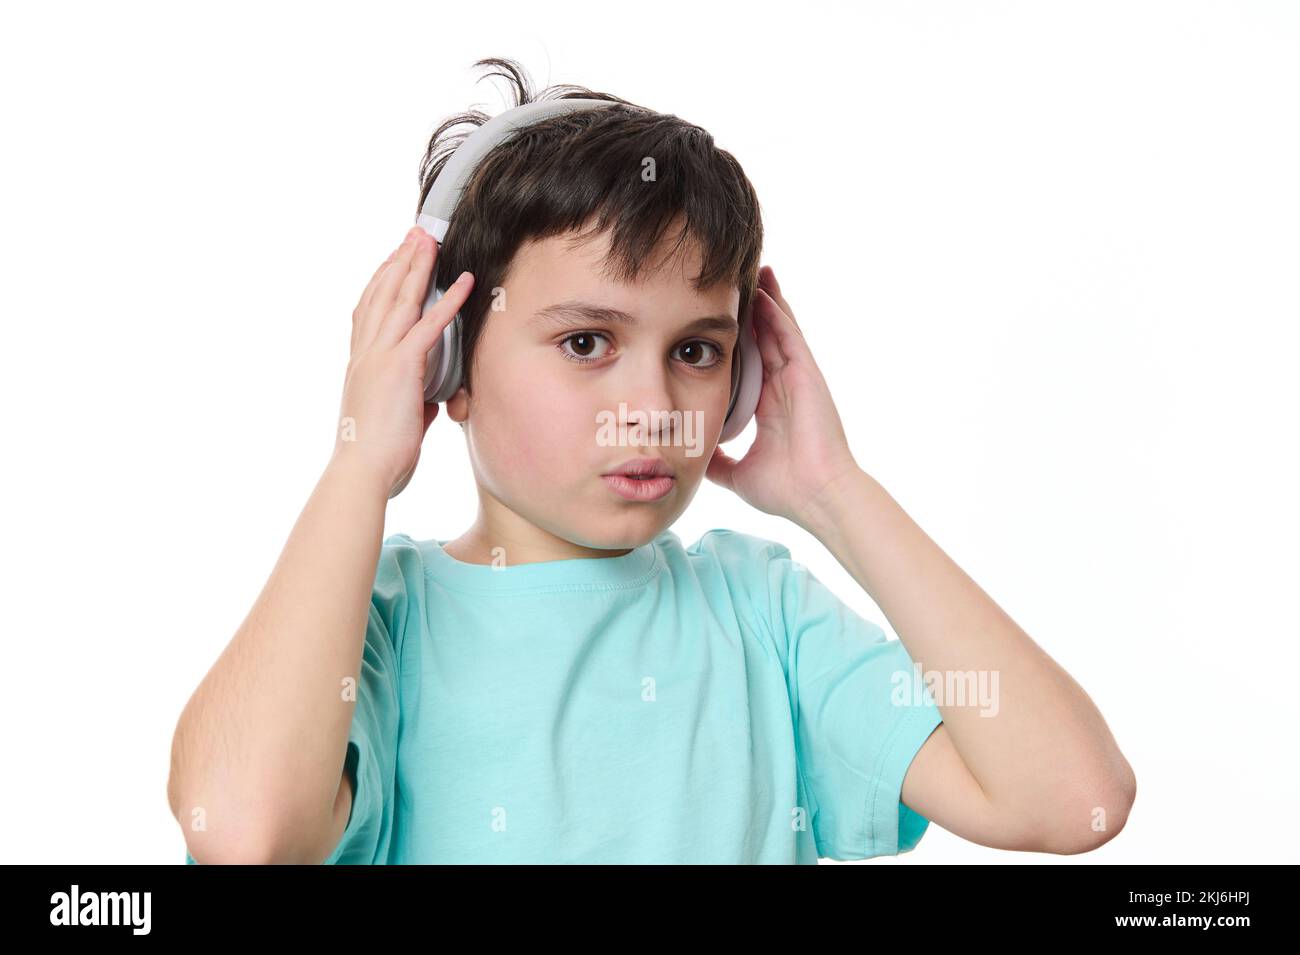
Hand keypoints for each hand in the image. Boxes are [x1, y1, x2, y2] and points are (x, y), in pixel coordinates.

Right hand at [330, 226, 473, 497]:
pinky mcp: (401, 366)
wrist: (361, 472)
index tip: (393, 258)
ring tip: (430, 240)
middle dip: (399, 260)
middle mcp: (366, 353)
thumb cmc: (376, 457)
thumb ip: (412, 404)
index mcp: (361, 364)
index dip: (381, 280)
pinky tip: (463, 281)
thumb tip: (428, 402)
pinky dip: (448, 300)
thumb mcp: (396, 422)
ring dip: (418, 266)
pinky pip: (429, 325)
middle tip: (413, 234)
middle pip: (382, 293)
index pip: (369, 310)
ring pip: (400, 299)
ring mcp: (380, 356)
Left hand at [705, 265, 861, 528]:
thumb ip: (718, 461)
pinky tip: (764, 290)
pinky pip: (789, 335)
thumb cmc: (786, 490)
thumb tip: (695, 457)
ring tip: (751, 270)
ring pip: (778, 328)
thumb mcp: (737, 474)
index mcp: (769, 406)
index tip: (715, 320)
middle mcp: (783, 386)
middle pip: (764, 337)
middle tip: (731, 282)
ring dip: (765, 300)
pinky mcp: (807, 374)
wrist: (817, 496)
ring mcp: (797, 378)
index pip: (749, 362)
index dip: (736, 339)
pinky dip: (777, 312)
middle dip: (750, 310)